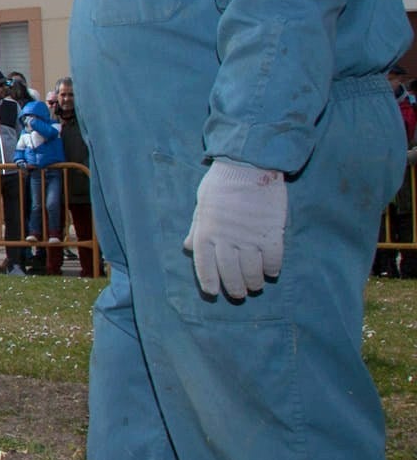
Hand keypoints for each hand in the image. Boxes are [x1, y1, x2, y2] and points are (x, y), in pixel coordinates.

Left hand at [183, 158, 286, 299]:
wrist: (247, 165)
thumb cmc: (221, 183)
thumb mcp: (202, 205)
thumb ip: (196, 228)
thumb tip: (186, 247)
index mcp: (206, 232)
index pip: (204, 265)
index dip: (208, 281)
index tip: (212, 292)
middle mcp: (226, 239)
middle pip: (230, 272)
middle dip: (234, 287)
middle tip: (239, 294)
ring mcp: (249, 237)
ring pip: (252, 270)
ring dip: (253, 282)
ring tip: (255, 287)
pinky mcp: (271, 232)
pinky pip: (273, 258)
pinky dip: (272, 268)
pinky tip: (272, 272)